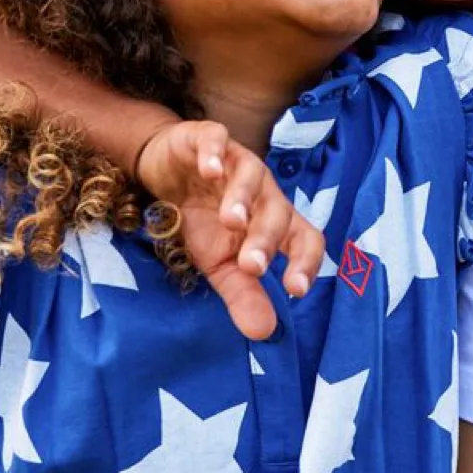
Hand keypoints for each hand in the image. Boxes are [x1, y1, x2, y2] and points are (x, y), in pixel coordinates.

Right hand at [134, 121, 324, 338]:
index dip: (307, 261)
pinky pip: (216, 141)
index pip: (305, 238)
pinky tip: (209, 171)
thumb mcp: (218, 264)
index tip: (297, 290)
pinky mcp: (207, 140)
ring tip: (230, 220)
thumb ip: (243, 294)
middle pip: (277, 211)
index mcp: (274, 222)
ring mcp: (237, 162)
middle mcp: (263, 191)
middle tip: (249, 266)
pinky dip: (214, 154)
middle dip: (266, 238)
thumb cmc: (202, 220)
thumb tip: (265, 333)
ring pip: (252, 175)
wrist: (166, 173)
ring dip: (243, 197)